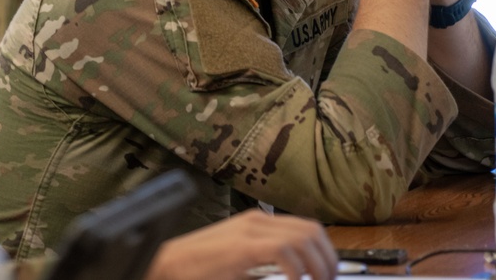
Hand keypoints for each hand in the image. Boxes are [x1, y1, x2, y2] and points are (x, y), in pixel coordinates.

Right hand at [146, 211, 337, 279]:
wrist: (167, 264)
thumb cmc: (198, 267)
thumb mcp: (240, 262)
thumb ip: (265, 262)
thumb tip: (296, 274)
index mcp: (257, 223)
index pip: (307, 228)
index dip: (325, 253)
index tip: (326, 276)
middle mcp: (256, 221)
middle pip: (312, 230)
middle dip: (328, 259)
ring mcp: (249, 230)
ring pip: (305, 237)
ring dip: (318, 265)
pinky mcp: (242, 246)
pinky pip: (285, 250)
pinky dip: (298, 270)